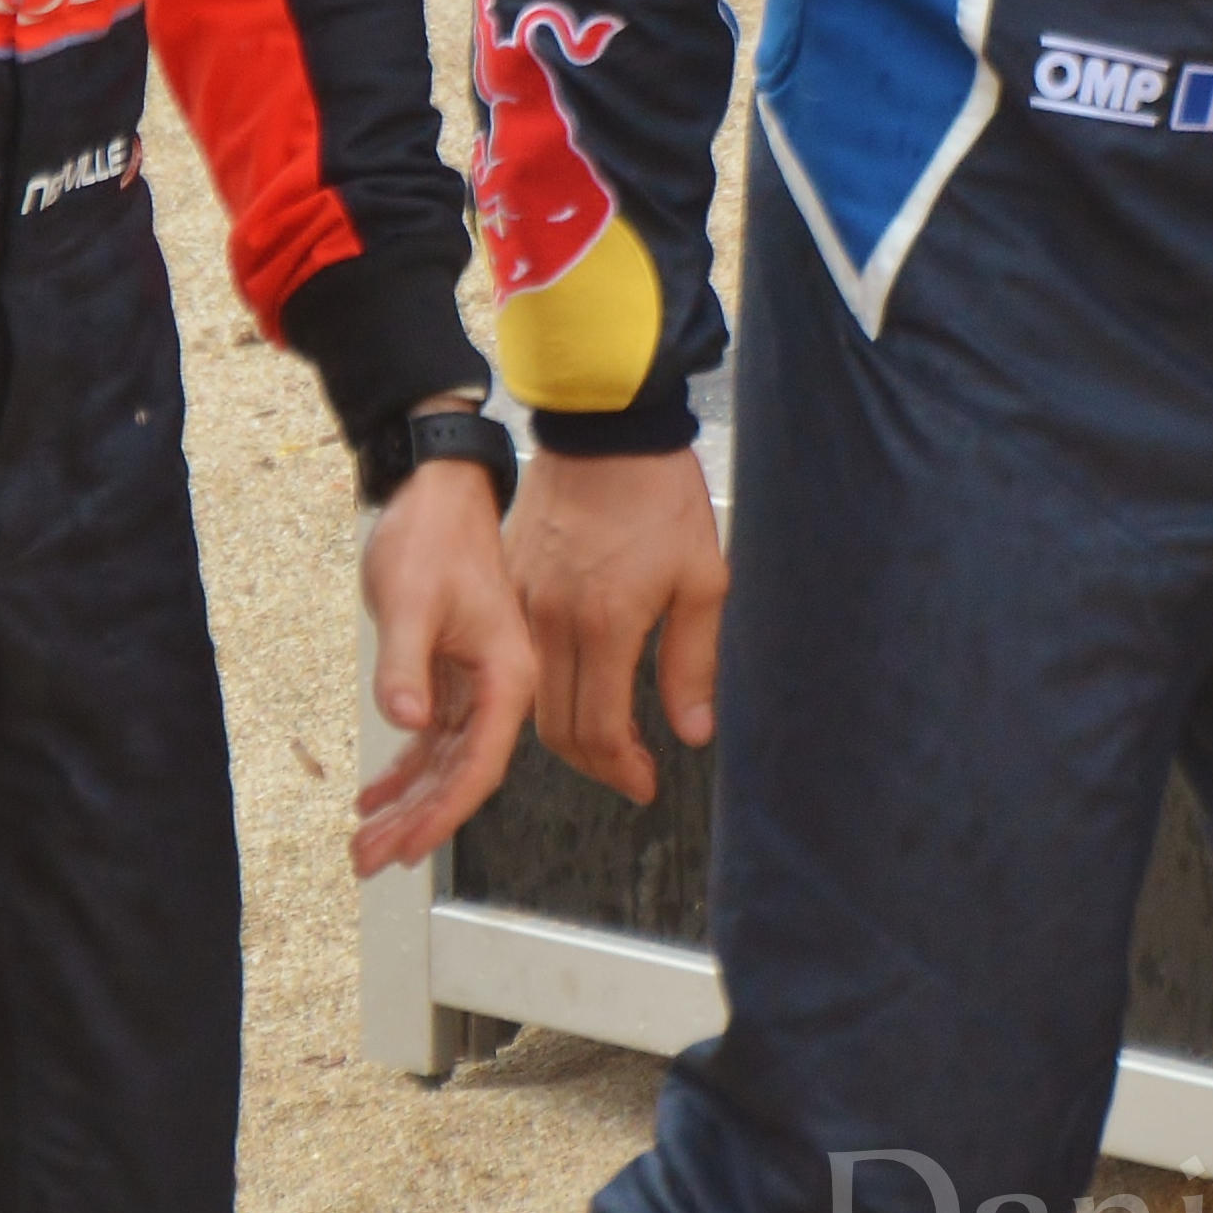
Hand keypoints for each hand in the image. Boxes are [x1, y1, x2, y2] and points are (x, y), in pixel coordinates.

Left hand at [352, 422, 537, 875]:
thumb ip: (407, 665)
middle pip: (461, 774)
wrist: (436, 492)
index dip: (443, 812)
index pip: (480, 764)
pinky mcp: (451, 673)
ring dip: (407, 803)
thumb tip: (409, 723)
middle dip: (416, 822)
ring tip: (365, 842)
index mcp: (507, 673)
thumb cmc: (432, 537)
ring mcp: (477, 682)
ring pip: (444, 762)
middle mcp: (500, 685)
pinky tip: (374, 795)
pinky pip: (432, 737)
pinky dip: (404, 769)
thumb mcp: (412, 601)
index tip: (407, 847)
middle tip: (368, 859)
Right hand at [507, 445, 726, 805]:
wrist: (606, 429)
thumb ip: (694, 662)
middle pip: (556, 728)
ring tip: (608, 735)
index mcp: (605, 623)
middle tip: (629, 768)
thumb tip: (692, 732)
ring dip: (566, 731)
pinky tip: (575, 684)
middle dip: (594, 763)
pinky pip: (518, 655)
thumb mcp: (703, 579)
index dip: (622, 769)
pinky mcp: (509, 582)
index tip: (645, 784)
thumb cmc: (661, 497)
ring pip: (531, 698)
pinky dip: (541, 687)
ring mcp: (522, 602)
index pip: (598, 728)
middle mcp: (552, 621)